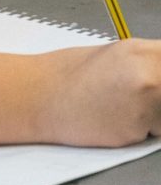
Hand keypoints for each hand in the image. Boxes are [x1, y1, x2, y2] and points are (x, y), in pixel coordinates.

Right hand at [41, 40, 160, 146]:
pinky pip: (154, 133)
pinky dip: (141, 130)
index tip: (158, 85)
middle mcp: (149, 75)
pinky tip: (114, 119)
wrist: (37, 97)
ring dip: (157, 116)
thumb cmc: (67, 76)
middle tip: (141, 96)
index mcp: (142, 52)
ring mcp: (144, 104)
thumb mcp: (115, 56)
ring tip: (122, 107)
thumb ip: (148, 63)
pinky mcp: (135, 131)